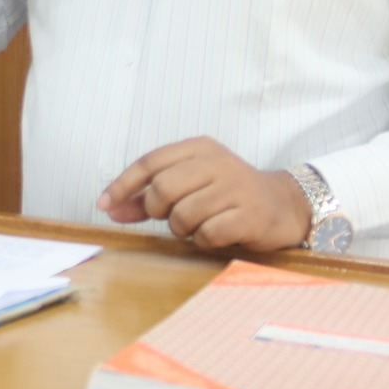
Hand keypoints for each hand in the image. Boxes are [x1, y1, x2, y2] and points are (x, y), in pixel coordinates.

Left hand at [97, 138, 312, 252]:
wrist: (284, 205)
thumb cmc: (227, 194)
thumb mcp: (191, 184)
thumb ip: (149, 195)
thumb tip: (109, 206)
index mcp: (200, 148)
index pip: (150, 162)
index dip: (122, 185)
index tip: (103, 205)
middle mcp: (218, 162)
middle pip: (163, 189)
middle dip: (157, 210)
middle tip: (169, 217)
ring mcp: (236, 188)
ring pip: (183, 215)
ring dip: (182, 228)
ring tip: (198, 225)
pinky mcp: (250, 215)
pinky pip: (207, 234)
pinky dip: (203, 240)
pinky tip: (216, 234)